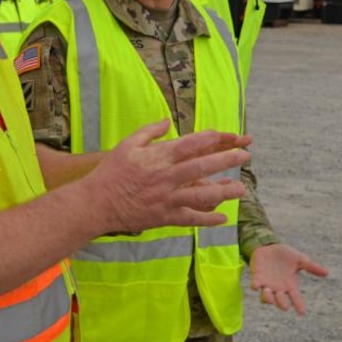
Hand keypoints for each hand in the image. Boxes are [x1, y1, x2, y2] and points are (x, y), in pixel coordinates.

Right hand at [85, 120, 250, 233]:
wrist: (96, 203)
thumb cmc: (111, 172)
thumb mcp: (127, 144)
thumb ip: (150, 131)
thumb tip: (168, 122)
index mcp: (158, 157)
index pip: (191, 144)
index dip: (214, 138)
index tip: (229, 135)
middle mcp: (166, 177)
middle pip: (202, 166)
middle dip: (227, 160)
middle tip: (245, 155)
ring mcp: (167, 198)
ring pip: (201, 194)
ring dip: (223, 191)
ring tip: (241, 189)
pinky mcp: (165, 217)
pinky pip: (190, 218)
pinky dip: (207, 219)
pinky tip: (222, 218)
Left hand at [249, 244, 328, 314]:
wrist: (269, 247)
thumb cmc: (286, 255)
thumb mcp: (300, 260)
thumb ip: (312, 267)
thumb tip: (327, 273)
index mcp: (290, 285)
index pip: (296, 298)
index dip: (299, 305)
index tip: (302, 312)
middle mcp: (278, 288)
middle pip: (280, 301)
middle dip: (281, 304)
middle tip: (285, 306)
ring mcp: (267, 284)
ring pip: (266, 297)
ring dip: (267, 298)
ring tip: (269, 296)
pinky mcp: (257, 277)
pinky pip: (255, 285)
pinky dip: (255, 286)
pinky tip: (256, 286)